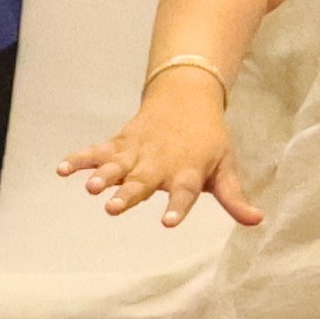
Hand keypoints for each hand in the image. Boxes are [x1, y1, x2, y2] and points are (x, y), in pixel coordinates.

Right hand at [67, 78, 256, 228]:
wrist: (187, 96)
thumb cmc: (208, 141)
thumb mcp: (225, 167)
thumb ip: (235, 197)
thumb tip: (258, 221)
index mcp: (187, 172)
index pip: (185, 193)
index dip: (177, 207)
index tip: (168, 222)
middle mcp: (159, 164)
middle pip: (143, 181)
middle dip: (128, 195)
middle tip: (114, 208)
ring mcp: (136, 153)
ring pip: (117, 166)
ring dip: (103, 176)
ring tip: (91, 188)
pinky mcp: (119, 144)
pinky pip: (96, 152)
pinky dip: (79, 160)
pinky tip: (61, 170)